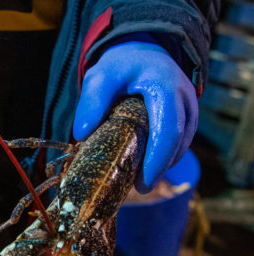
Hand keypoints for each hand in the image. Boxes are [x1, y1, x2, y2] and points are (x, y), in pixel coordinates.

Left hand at [73, 41, 197, 192]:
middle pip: (179, 140)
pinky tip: (148, 166)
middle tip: (140, 188)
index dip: (158, 159)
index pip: (168, 129)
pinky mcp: (188, 113)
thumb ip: (91, 101)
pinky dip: (166, 155)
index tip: (143, 182)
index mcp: (164, 85)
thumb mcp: (100, 76)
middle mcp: (184, 95)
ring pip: (182, 142)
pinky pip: (181, 140)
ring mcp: (190, 105)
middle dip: (160, 167)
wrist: (141, 52)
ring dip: (163, 163)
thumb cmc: (120, 66)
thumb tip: (82, 134)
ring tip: (140, 180)